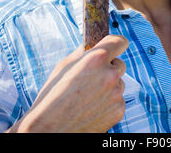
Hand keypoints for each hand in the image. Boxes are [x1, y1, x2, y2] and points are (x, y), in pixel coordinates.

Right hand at [8, 35, 128, 132]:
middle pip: (120, 63)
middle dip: (109, 67)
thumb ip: (83, 53)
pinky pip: (118, 100)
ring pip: (119, 82)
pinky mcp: (118, 110)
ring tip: (88, 96)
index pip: (119, 41)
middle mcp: (110, 74)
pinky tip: (92, 107)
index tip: (114, 47)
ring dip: (109, 86)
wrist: (50, 129)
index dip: (116, 43)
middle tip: (93, 77)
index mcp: (96, 58)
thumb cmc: (53, 96)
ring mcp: (116, 93)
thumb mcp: (64, 66)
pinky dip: (109, 102)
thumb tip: (93, 45)